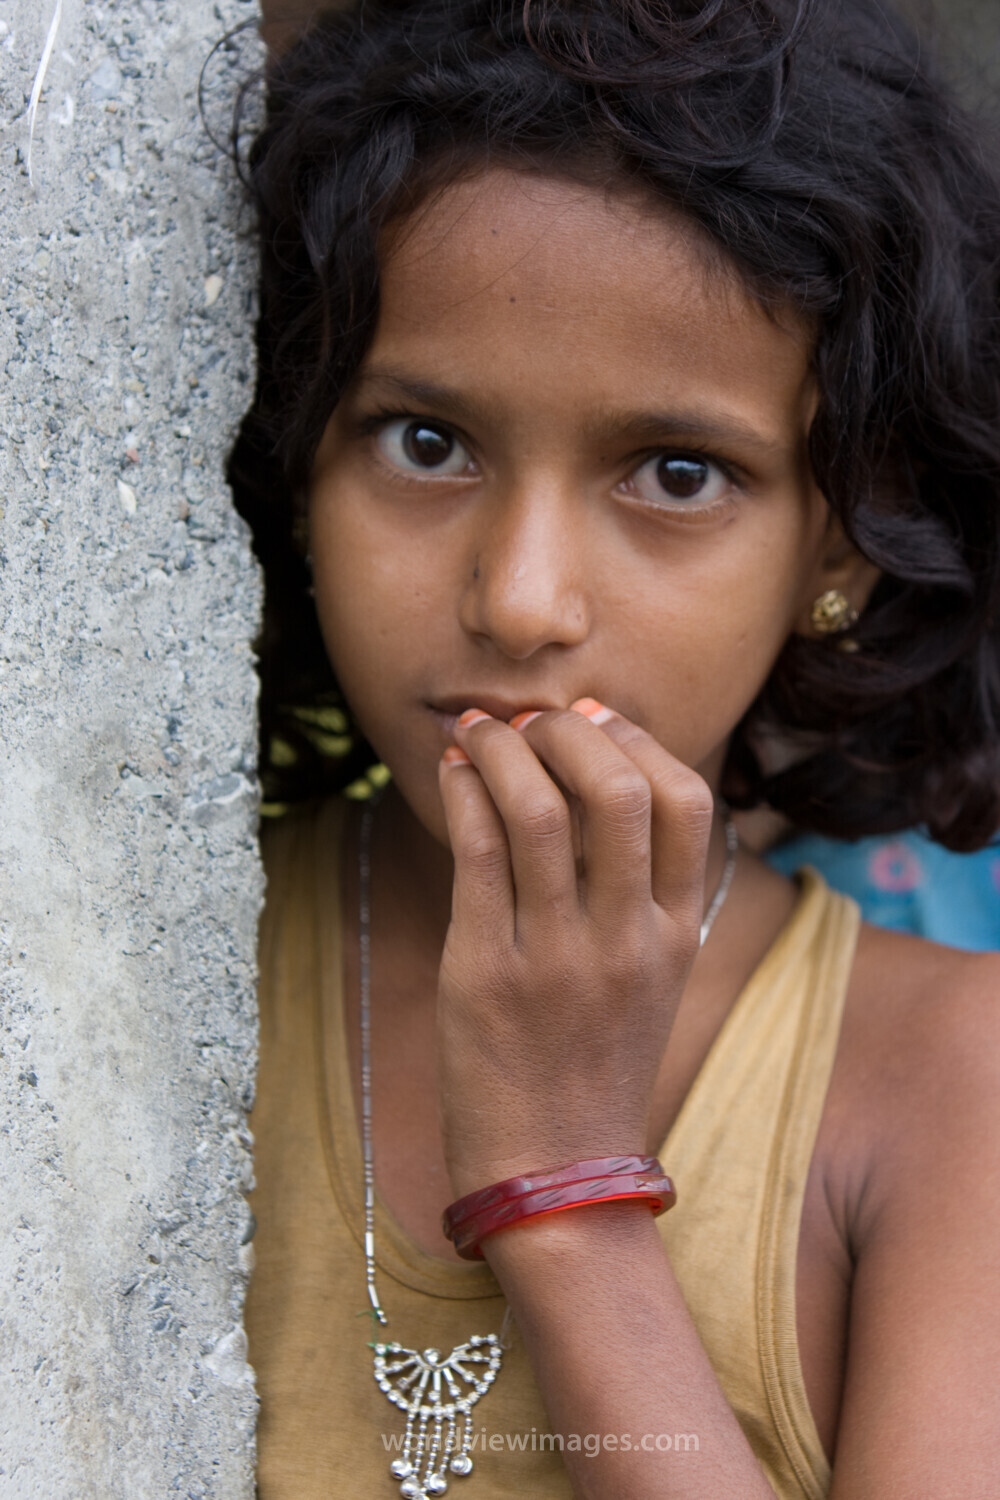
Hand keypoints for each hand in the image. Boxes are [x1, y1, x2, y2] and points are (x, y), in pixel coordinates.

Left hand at [436, 700, 714, 1197]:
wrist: (555, 1173)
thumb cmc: (594, 1065)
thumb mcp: (650, 980)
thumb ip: (643, 894)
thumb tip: (596, 781)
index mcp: (678, 935)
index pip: (686, 801)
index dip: (637, 738)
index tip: (594, 715)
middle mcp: (627, 940)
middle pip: (616, 790)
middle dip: (568, 729)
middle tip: (531, 717)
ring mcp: (558, 959)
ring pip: (538, 811)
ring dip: (503, 748)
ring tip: (480, 729)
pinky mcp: (486, 975)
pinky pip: (476, 855)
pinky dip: (463, 793)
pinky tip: (453, 772)